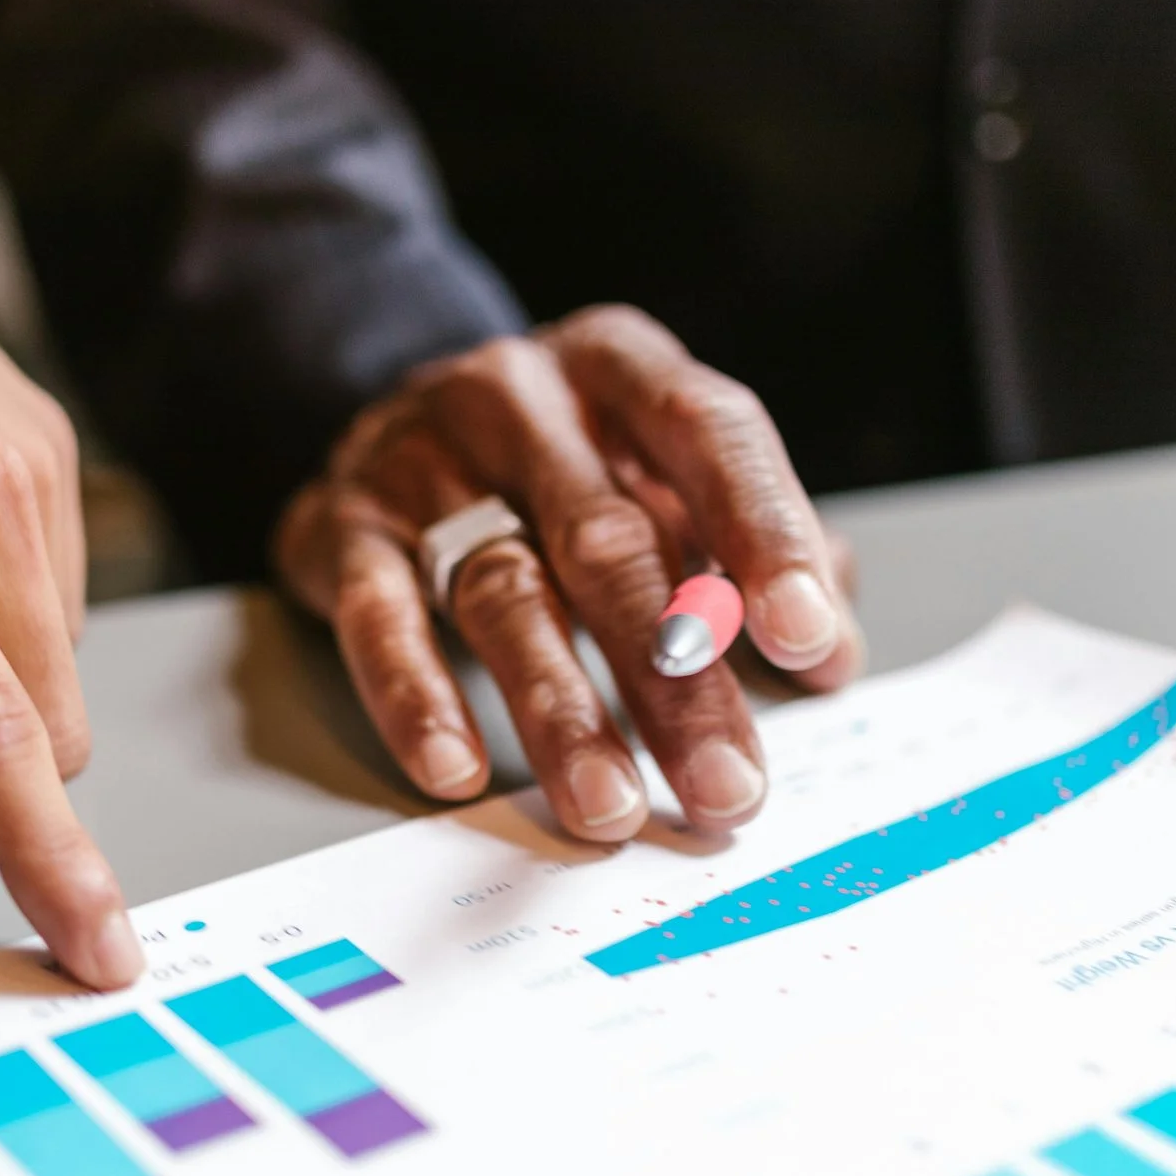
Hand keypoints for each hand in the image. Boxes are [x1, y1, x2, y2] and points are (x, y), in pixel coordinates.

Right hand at [275, 306, 862, 842]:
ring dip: (562, 714)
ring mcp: (422, 458)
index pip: (711, 434)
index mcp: (623, 368)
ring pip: (504, 592)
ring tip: (609, 807)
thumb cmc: (559, 464)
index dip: (765, 533)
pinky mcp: (342, 526)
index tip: (808, 637)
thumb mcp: (661, 475)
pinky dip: (419, 697)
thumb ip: (748, 555)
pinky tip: (457, 768)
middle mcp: (523, 398)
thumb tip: (834, 656)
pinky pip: (378, 618)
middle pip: (612, 542)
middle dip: (677, 677)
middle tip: (725, 784)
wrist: (387, 420)